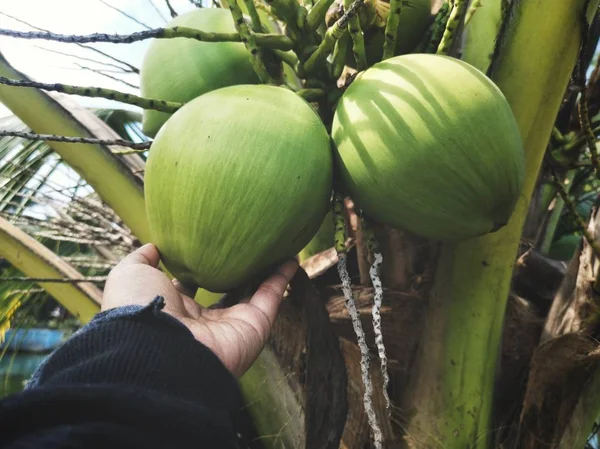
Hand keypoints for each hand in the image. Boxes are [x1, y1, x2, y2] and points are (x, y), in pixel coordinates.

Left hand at [102, 243, 298, 376]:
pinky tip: (290, 256)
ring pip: (253, 292)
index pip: (192, 287)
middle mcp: (205, 321)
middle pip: (226, 291)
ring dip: (265, 270)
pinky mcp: (255, 327)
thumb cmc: (141, 308)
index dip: (200, 267)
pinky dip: (283, 277)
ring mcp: (232, 325)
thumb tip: (155, 246)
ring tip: (275, 245)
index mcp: (175, 311)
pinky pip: (272, 297)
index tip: (210, 246)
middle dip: (236, 270)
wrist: (158, 346)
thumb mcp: (131, 274)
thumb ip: (143, 258)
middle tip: (248, 246)